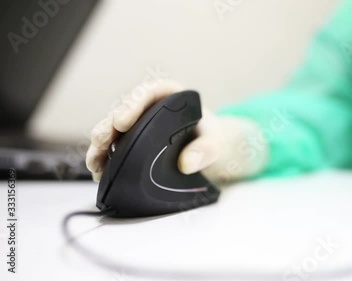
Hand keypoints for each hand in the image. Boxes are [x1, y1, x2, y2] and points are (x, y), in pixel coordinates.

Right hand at [86, 80, 267, 184]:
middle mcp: (151, 107)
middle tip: (101, 140)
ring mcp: (140, 125)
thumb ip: (206, 150)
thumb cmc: (214, 139)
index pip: (149, 93)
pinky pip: (115, 147)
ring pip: (114, 130)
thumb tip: (187, 163)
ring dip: (101, 145)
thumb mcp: (216, 143)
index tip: (122, 121)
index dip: (131, 104)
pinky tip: (99, 170)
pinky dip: (105, 157)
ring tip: (94, 161)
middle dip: (109, 125)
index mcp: (171, 96)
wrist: (211, 151)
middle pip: (124, 111)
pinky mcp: (134, 142)